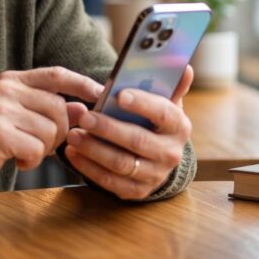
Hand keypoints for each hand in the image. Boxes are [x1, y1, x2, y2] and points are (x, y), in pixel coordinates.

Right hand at [0, 67, 104, 191]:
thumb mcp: (17, 116)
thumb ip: (47, 110)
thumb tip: (84, 110)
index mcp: (12, 80)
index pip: (56, 74)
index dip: (82, 83)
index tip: (101, 93)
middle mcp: (6, 89)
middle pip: (59, 108)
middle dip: (59, 133)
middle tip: (40, 145)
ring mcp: (1, 109)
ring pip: (50, 131)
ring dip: (42, 150)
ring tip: (22, 151)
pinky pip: (36, 149)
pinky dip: (30, 161)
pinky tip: (14, 160)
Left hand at [64, 65, 193, 200]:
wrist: (158, 158)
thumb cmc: (155, 121)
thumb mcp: (166, 102)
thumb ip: (172, 85)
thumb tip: (186, 68)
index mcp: (179, 126)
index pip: (163, 113)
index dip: (142, 103)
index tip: (119, 95)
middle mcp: (171, 153)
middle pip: (138, 141)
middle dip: (108, 128)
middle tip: (84, 116)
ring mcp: (154, 175)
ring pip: (121, 163)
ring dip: (93, 149)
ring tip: (73, 134)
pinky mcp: (136, 190)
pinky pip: (109, 181)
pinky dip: (88, 167)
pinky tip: (73, 152)